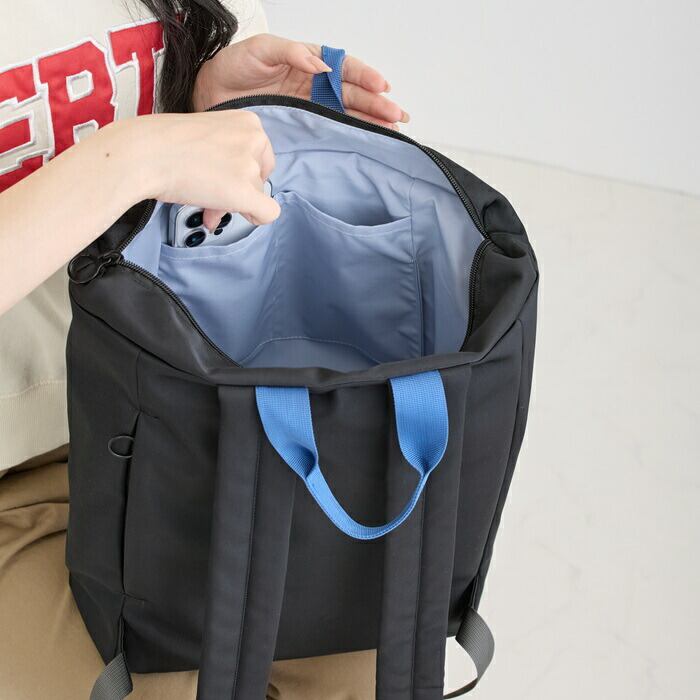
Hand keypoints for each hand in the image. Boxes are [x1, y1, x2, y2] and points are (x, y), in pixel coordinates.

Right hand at [138, 110, 278, 229]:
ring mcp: (250, 166)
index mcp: (248, 122)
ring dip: (231, 203)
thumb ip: (229, 152)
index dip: (241, 172)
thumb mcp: (208, 135)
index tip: (219, 177)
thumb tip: (242, 182)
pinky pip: (268, 213)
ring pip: (258, 195)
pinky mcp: (245, 191)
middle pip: (260, 176)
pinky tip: (234, 215)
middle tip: (211, 195)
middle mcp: (254, 140)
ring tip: (204, 202)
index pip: (260, 156)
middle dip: (238, 189)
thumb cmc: (165, 144)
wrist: (145, 153)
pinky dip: (255, 218)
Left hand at [193, 33, 409, 128]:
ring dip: (370, 122)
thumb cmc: (232, 67)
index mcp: (308, 62)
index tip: (382, 86)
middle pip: (353, 94)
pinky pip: (328, 131)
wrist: (208, 94)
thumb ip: (291, 53)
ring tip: (392, 129)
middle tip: (397, 115)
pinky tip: (365, 141)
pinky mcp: (300, 127)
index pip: (344, 68)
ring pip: (347, 114)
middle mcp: (313, 85)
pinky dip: (348, 136)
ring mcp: (308, 108)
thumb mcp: (260, 50)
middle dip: (377, 104)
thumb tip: (321, 64)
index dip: (365, 76)